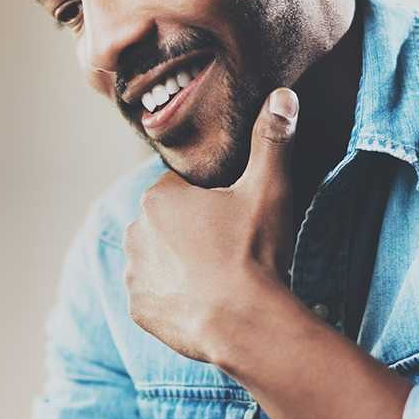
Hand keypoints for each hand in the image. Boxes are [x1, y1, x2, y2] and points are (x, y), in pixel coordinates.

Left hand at [124, 88, 299, 362]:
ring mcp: (135, 273)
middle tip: (231, 248)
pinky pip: (155, 295)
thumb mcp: (269, 189)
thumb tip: (283, 94)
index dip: (212, 202)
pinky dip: (173, 297)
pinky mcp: (139, 309)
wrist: (247, 324)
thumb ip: (273, 139)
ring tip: (219, 277)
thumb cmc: (254, 252)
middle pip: (168, 223)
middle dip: (193, 231)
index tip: (235, 219)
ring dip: (180, 263)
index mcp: (158, 197)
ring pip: (159, 258)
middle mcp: (136, 231)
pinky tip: (203, 301)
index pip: (183, 189)